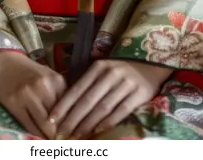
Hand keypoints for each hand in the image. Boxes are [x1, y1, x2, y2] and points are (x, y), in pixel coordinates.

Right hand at [0, 49, 66, 138]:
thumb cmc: (25, 69)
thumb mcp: (47, 75)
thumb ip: (59, 92)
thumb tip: (71, 115)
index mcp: (56, 79)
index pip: (70, 107)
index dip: (73, 122)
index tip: (75, 132)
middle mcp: (44, 86)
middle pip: (59, 118)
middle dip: (63, 131)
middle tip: (66, 139)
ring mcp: (28, 96)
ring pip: (46, 125)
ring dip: (51, 136)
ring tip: (54, 141)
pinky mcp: (14, 104)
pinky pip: (30, 126)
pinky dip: (37, 134)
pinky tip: (40, 137)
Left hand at [50, 59, 171, 138]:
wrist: (150, 64)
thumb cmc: (121, 71)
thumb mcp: (103, 71)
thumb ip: (88, 84)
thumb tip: (65, 104)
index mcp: (98, 67)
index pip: (77, 88)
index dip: (64, 105)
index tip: (51, 120)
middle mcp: (110, 73)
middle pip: (88, 100)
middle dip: (72, 119)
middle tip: (60, 134)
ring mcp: (125, 83)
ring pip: (102, 107)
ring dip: (87, 124)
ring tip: (76, 137)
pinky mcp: (139, 93)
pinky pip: (121, 110)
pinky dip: (108, 122)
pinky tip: (97, 131)